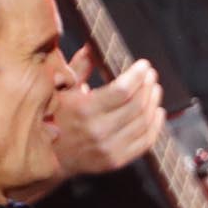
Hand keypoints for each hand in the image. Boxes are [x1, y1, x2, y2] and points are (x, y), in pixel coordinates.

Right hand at [51, 55, 165, 175]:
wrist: (49, 158)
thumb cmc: (53, 118)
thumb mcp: (61, 90)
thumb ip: (79, 68)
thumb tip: (92, 46)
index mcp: (83, 109)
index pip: (122, 90)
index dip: (137, 76)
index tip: (144, 65)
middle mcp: (98, 130)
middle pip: (137, 105)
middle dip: (148, 86)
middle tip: (151, 75)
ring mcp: (108, 148)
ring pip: (144, 122)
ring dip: (154, 103)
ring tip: (155, 90)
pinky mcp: (116, 161)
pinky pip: (145, 142)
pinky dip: (155, 126)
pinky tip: (157, 113)